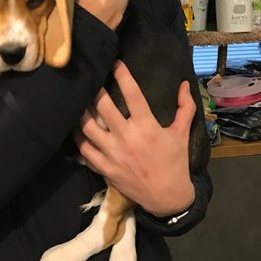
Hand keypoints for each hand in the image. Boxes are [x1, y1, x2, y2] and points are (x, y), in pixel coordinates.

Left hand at [74, 62, 195, 215]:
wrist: (167, 197)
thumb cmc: (175, 162)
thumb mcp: (181, 134)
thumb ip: (184, 108)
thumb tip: (185, 84)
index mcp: (147, 127)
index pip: (133, 94)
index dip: (123, 75)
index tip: (116, 63)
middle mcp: (126, 137)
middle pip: (103, 107)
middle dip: (95, 90)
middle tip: (91, 80)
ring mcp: (113, 153)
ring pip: (87, 127)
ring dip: (81, 112)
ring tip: (79, 101)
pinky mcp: (104, 168)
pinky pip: (84, 150)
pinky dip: (78, 138)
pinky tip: (76, 128)